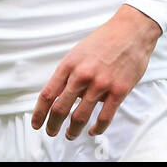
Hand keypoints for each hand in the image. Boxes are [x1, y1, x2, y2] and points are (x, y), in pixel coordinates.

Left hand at [31, 4, 162, 139]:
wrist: (131, 31)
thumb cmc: (104, 40)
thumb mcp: (78, 52)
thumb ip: (69, 74)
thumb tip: (62, 94)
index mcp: (69, 64)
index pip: (48, 94)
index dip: (39, 113)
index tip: (36, 123)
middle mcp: (82, 75)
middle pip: (60, 108)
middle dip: (53, 125)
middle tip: (51, 132)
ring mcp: (100, 84)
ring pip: (80, 116)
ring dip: (73, 130)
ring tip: (70, 134)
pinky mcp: (118, 91)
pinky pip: (104, 117)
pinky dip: (96, 129)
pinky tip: (92, 131)